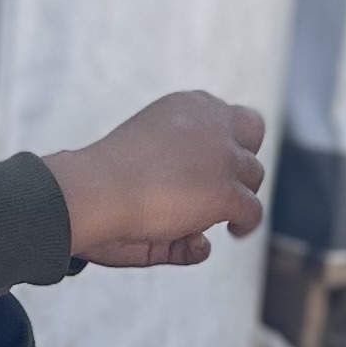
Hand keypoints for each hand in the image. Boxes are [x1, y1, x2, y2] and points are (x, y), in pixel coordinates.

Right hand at [46, 92, 265, 262]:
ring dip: (239, 193)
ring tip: (220, 215)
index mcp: (187, 104)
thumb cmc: (101, 183)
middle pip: (251, 135)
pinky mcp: (225, 191)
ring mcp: (221, 156)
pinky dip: (245, 224)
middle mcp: (211, 122)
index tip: (213, 164)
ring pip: (254, 175)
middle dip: (241, 160)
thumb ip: (174, 190)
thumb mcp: (143, 172)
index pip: (228, 114)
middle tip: (223, 188)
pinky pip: (251, 210)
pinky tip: (234, 232)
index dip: (227, 140)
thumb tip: (202, 242)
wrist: (91, 191)